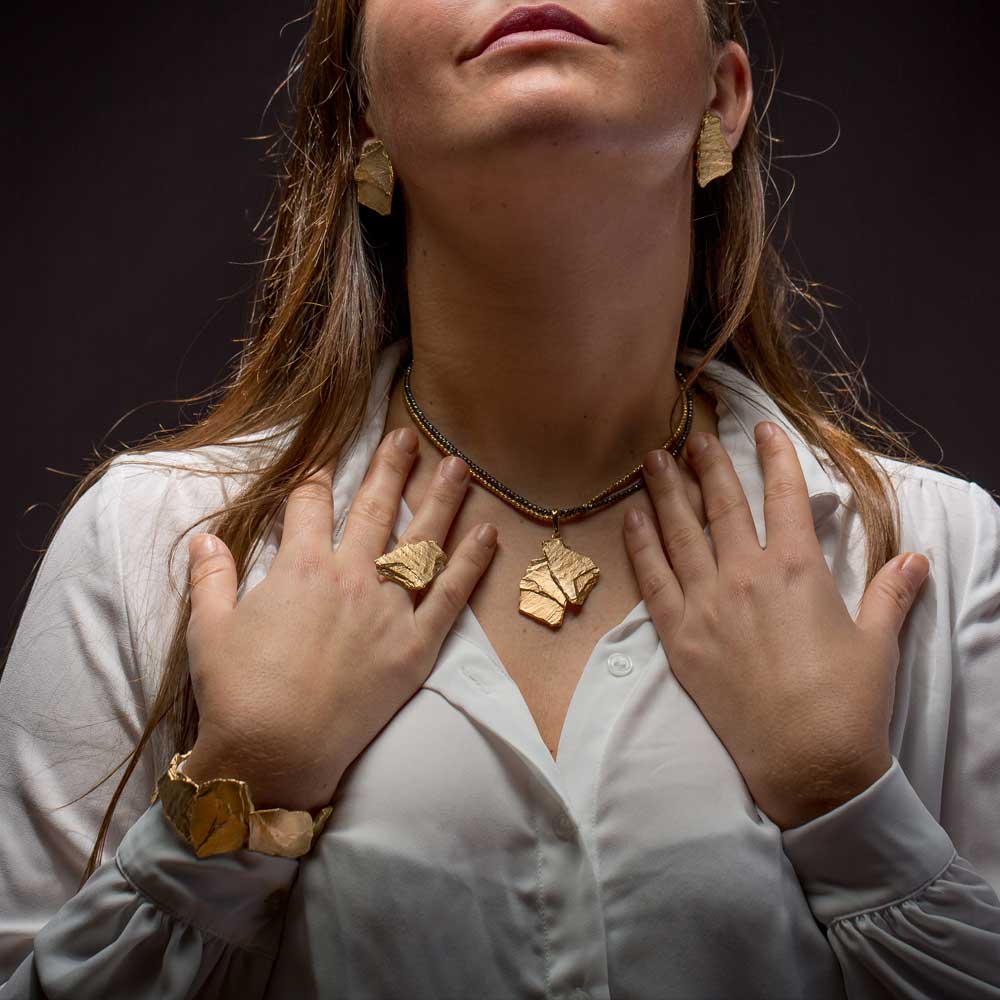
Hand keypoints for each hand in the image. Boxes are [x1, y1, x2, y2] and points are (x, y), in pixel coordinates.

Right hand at [182, 428, 497, 810]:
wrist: (275, 753)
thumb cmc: (237, 692)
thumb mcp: (208, 629)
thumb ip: (211, 577)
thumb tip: (203, 540)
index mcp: (300, 569)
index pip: (309, 506)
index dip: (315, 477)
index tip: (325, 459)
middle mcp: (350, 578)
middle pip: (373, 509)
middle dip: (390, 468)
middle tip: (407, 437)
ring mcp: (387, 610)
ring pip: (420, 542)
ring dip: (441, 499)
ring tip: (459, 466)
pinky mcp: (415, 647)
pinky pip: (451, 596)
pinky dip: (472, 564)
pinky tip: (489, 534)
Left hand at [623, 421, 929, 830]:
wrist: (806, 763)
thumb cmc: (847, 701)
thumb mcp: (876, 640)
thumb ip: (891, 592)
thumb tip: (917, 558)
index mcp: (795, 569)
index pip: (783, 496)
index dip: (774, 457)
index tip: (762, 428)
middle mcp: (744, 576)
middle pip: (721, 505)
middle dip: (706, 464)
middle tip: (691, 436)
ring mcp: (705, 605)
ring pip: (679, 533)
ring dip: (665, 492)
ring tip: (652, 459)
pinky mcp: (678, 637)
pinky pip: (652, 579)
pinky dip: (640, 545)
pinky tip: (631, 519)